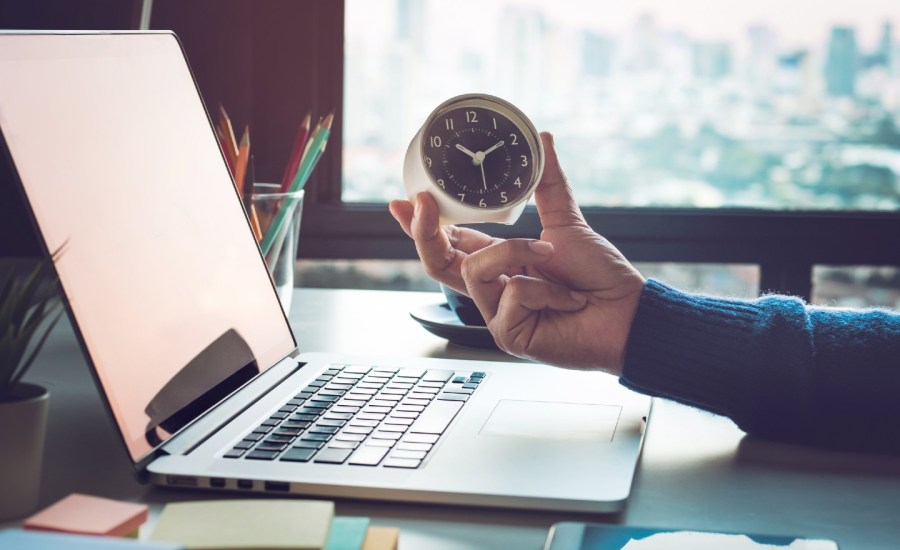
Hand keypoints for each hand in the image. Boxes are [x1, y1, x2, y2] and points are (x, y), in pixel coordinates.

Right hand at [389, 132, 645, 374]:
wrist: (627, 313)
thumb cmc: (599, 276)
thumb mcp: (565, 222)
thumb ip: (547, 183)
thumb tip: (542, 138)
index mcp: (498, 264)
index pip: (449, 242)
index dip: (421, 223)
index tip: (402, 199)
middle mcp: (491, 289)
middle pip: (437, 262)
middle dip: (424, 231)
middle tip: (422, 202)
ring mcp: (496, 315)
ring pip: (475, 271)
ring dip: (516, 253)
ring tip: (551, 257)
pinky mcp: (508, 335)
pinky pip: (510, 295)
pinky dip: (544, 288)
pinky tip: (565, 299)